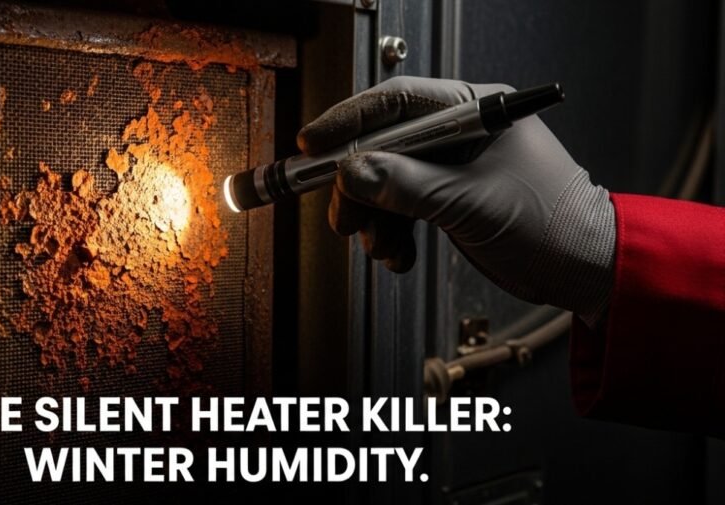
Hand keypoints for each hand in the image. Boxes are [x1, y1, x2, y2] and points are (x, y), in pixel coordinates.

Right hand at [298, 76, 615, 322]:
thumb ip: (405, 185)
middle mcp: (461, 132)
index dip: (349, 121)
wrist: (585, 269)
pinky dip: (393, 233)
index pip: (398, 102)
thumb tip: (351, 172)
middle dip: (358, 185)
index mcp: (477, 110)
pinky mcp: (450, 198)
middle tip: (343, 214)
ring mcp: (454, 166)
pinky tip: (399, 254)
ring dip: (375, 218)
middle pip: (385, 146)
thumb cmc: (553, 223)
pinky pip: (403, 208)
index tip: (314, 144)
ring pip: (388, 182)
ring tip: (379, 246)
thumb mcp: (468, 202)